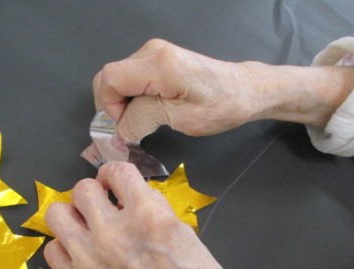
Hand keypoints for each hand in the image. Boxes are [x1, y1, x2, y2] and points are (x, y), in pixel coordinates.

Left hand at [43, 161, 231, 268]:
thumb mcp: (184, 231)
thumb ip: (152, 208)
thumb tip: (127, 197)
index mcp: (147, 215)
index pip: (116, 171)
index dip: (117, 174)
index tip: (117, 183)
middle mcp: (113, 233)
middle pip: (82, 189)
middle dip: (96, 192)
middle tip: (105, 205)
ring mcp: (90, 260)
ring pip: (58, 214)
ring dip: (74, 215)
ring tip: (88, 225)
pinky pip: (53, 250)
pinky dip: (66, 247)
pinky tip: (82, 252)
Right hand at [93, 39, 274, 139]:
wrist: (244, 90)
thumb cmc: (220, 106)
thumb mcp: (180, 119)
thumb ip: (143, 120)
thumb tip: (118, 131)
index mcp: (158, 64)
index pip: (108, 79)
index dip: (109, 107)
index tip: (126, 126)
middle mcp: (152, 52)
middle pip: (109, 78)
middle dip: (113, 107)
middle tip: (133, 128)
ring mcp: (154, 53)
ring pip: (118, 79)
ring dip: (124, 104)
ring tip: (146, 120)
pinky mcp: (158, 58)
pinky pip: (130, 78)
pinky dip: (132, 98)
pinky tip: (150, 110)